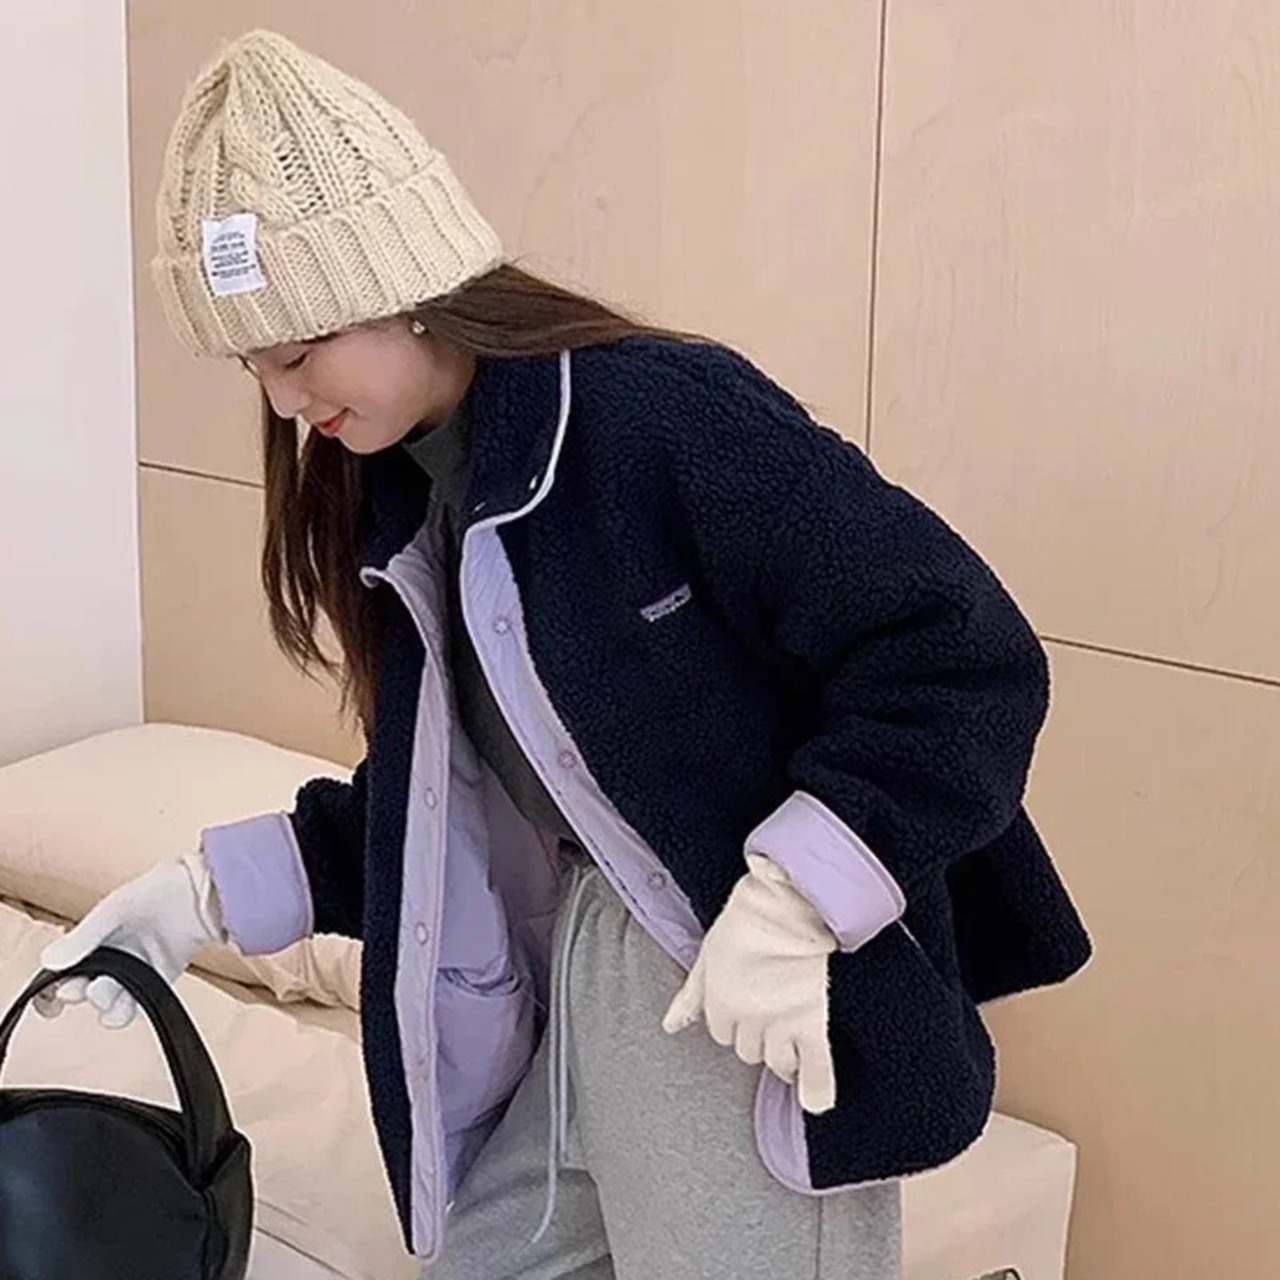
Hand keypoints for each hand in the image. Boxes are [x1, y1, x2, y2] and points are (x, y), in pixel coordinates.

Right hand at [35, 851, 224, 1028]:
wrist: (199, 894)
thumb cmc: (155, 893)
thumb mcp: (112, 912)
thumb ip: (82, 938)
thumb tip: (48, 962)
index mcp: (91, 942)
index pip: (60, 972)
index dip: (49, 991)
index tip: (48, 1003)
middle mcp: (109, 960)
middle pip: (81, 990)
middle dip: (77, 992)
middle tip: (82, 986)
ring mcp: (133, 973)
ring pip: (108, 1004)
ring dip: (104, 1003)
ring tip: (106, 988)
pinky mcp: (157, 982)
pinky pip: (137, 1005)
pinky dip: (129, 1007)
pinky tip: (131, 993)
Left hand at [662, 854, 838, 1113]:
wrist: (786, 903)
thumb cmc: (744, 921)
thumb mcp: (706, 957)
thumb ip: (690, 997)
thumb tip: (670, 1026)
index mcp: (719, 1004)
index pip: (722, 1033)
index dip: (734, 1021)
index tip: (747, 1005)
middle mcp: (748, 1020)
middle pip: (749, 1050)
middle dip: (757, 1036)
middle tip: (771, 1011)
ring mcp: (781, 1023)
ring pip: (777, 1062)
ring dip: (782, 1056)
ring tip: (792, 1041)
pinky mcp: (812, 1020)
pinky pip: (815, 1066)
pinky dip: (817, 1086)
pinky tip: (816, 1102)